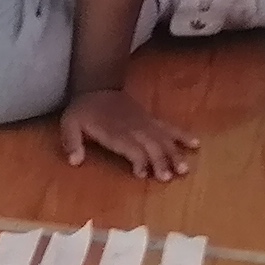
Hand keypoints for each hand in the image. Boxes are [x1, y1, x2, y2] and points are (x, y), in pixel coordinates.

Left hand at [56, 87, 196, 179]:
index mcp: (114, 130)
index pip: (130, 146)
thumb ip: (71, 142)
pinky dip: (183, 135)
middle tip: (168, 178)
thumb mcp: (68, 124)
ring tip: (184, 169)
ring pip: (163, 138)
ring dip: (174, 153)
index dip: (138, 159)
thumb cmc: (83, 110)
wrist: (97, 86)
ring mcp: (145, 123)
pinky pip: (169, 127)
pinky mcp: (151, 120)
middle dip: (160, 161)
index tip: (142, 174)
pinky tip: (196, 144)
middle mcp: (133, 127)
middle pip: (150, 144)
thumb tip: (74, 161)